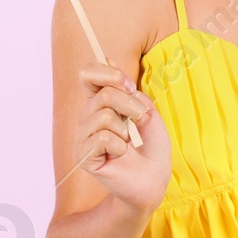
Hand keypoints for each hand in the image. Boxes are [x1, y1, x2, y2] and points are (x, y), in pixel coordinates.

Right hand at [75, 63, 171, 217]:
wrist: (154, 178)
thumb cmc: (152, 146)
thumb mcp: (147, 111)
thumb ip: (129, 90)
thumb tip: (109, 60)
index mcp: (100, 103)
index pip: (88, 74)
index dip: (108, 73)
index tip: (128, 85)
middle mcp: (87, 118)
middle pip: (104, 94)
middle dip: (131, 106)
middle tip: (139, 121)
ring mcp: (83, 137)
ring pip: (104, 116)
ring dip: (126, 129)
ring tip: (129, 142)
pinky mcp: (84, 156)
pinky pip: (102, 138)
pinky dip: (120, 146)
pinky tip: (120, 155)